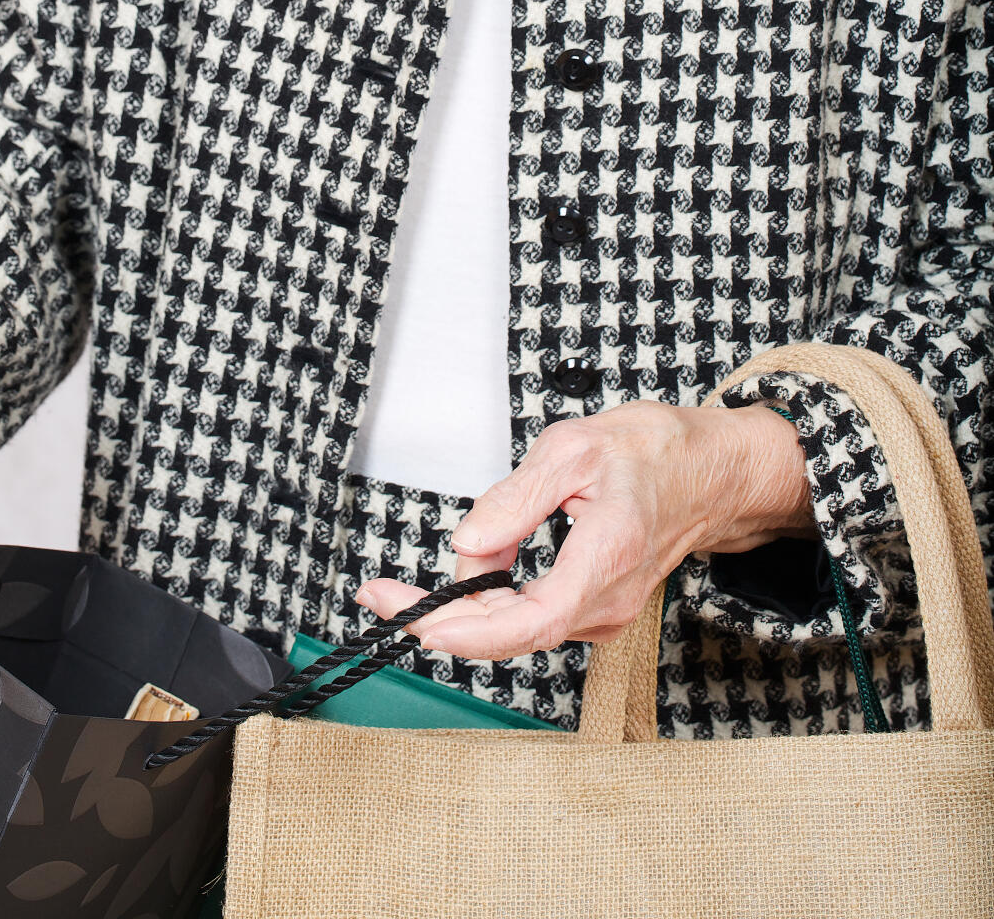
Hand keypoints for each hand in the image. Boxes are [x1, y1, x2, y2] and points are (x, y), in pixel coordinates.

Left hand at [355, 401, 811, 657]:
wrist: (704, 472)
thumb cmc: (645, 453)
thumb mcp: (571, 449)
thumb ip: (516, 499)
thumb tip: (467, 543)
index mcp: (604, 556)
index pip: (529, 621)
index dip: (465, 629)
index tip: (409, 616)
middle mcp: (606, 600)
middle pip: (512, 634)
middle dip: (439, 621)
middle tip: (379, 596)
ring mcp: (603, 612)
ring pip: (517, 627)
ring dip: (464, 608)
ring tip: (420, 578)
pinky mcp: (594, 610)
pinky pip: (530, 617)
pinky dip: (490, 602)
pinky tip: (473, 574)